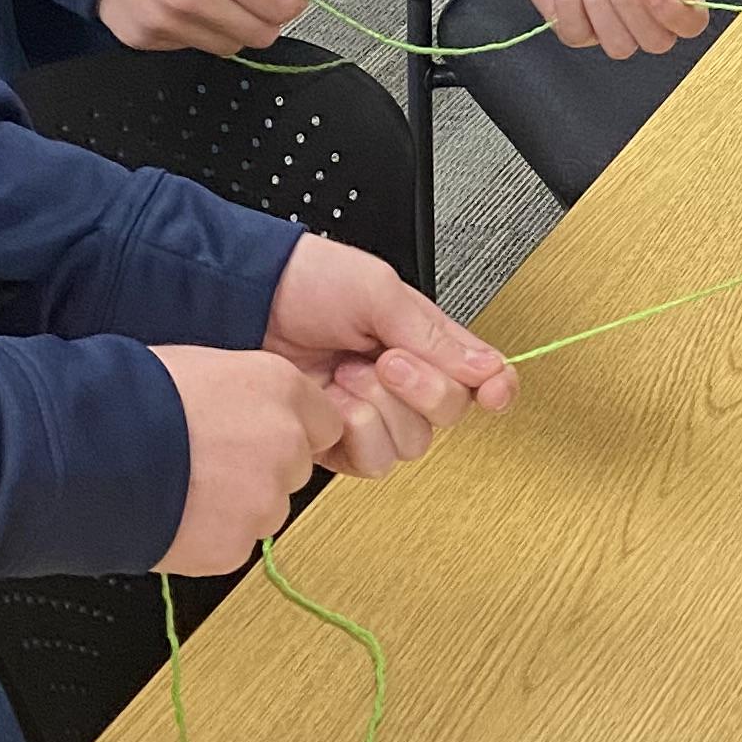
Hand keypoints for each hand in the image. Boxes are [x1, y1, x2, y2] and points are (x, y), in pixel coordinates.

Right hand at [149, 346, 344, 573]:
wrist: (84, 452)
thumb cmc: (128, 398)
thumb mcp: (202, 366)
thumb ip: (245, 392)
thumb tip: (248, 410)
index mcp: (281, 388)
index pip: (323, 423)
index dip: (287, 431)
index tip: (257, 436)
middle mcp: (286, 443)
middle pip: (295, 468)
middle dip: (261, 470)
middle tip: (208, 462)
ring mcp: (264, 499)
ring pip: (266, 510)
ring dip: (236, 506)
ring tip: (183, 487)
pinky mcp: (235, 546)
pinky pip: (234, 544)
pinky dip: (209, 537)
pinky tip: (173, 513)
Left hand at [264, 229, 514, 478]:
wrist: (245, 301)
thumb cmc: (309, 281)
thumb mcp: (379, 293)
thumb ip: (436, 336)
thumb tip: (489, 368)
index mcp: (426, 341)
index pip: (481, 375)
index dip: (496, 387)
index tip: (495, 392)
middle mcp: (405, 381)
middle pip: (449, 415)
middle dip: (420, 389)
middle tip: (385, 359)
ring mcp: (372, 411)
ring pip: (410, 442)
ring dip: (378, 409)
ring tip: (346, 375)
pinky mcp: (338, 439)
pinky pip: (371, 459)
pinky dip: (352, 430)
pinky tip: (332, 400)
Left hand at [498, 0, 709, 61]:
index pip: (690, 21)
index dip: (671, 13)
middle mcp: (644, 3)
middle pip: (656, 41)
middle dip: (627, 5)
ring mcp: (611, 18)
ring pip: (619, 46)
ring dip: (597, 5)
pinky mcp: (578, 24)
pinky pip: (578, 36)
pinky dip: (568, 2)